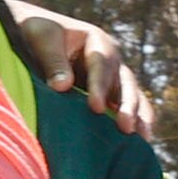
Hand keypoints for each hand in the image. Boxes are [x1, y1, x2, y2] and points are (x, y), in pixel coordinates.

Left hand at [5, 2, 159, 136]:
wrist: (34, 37)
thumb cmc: (36, 33)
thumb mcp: (41, 39)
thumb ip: (52, 61)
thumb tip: (63, 86)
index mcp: (96, 41)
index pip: (102, 64)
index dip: (100, 86)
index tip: (96, 108)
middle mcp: (111, 60)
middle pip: (125, 83)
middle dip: (127, 105)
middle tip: (126, 127)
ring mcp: (113, 79)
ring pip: (133, 97)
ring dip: (139, 117)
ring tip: (143, 140)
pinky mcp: (110, 97)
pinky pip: (128, 110)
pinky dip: (135, 124)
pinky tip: (138, 145)